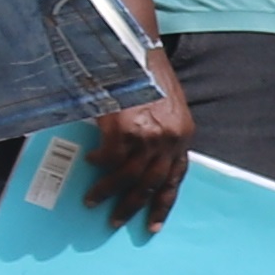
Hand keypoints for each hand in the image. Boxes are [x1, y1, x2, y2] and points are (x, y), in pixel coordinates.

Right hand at [91, 82, 198, 230]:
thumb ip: (162, 134)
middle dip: (131, 206)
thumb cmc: (150, 76)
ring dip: (107, 191)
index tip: (152, 226)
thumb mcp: (168, 108)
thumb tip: (142, 161)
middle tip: (115, 221)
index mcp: (183, 136)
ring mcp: (147, 136)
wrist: (137, 48)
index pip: (175, 179)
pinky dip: (98, 162)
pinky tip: (91, 161)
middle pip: (149, 184)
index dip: (163, 204)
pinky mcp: (124, 128)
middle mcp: (168, 140)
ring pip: (126, 176)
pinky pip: (108, 157)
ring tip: (92, 201)